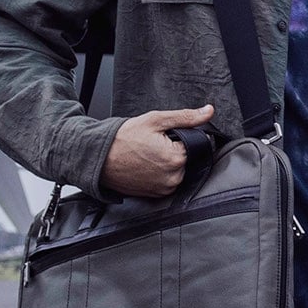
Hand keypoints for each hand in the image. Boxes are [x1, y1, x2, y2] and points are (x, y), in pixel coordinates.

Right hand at [98, 106, 216, 196]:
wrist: (99, 157)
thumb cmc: (123, 139)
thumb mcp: (156, 120)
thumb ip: (186, 117)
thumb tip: (208, 112)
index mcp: (177, 158)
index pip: (195, 144)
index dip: (181, 137)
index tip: (167, 136)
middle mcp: (174, 177)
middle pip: (187, 159)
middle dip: (175, 150)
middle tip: (154, 144)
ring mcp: (165, 189)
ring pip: (178, 170)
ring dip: (168, 162)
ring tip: (148, 155)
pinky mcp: (156, 195)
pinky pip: (167, 181)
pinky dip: (161, 172)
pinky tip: (146, 165)